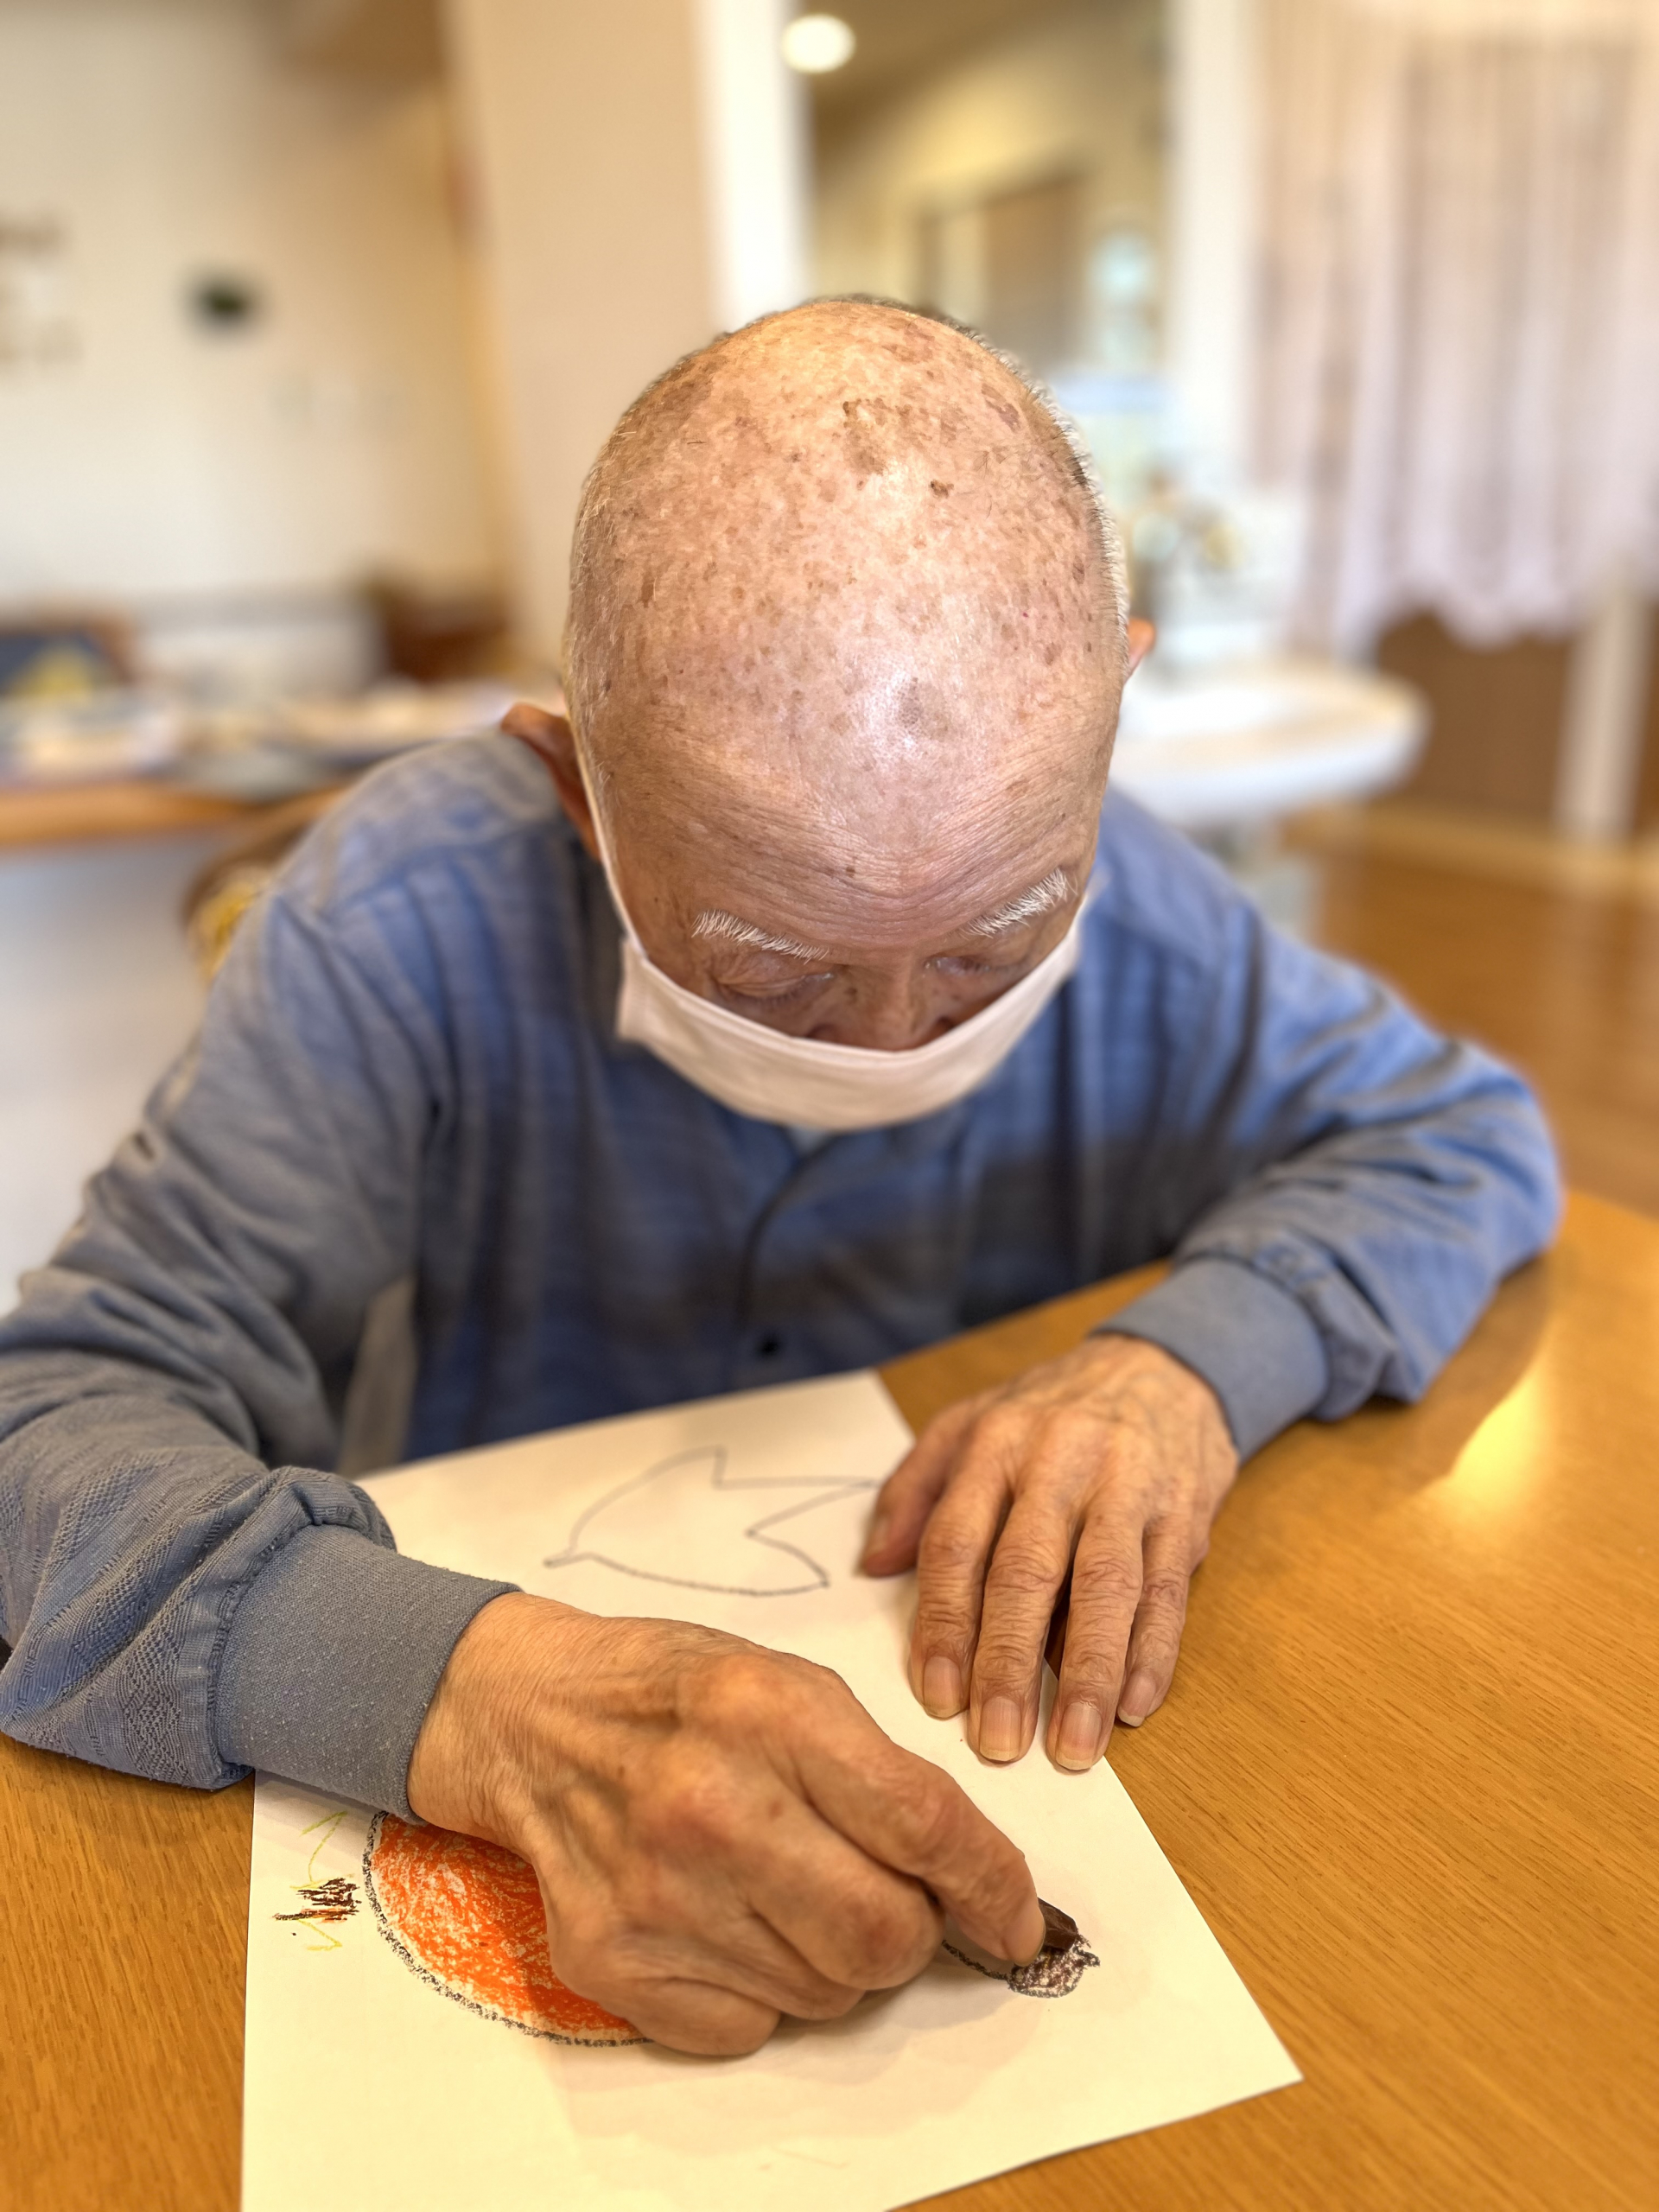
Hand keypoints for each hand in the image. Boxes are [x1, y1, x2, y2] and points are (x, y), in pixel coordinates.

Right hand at [405, 1594, 1042, 2054]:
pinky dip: (763, 1990)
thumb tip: (973, 1881)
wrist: (533, 1718)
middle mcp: (711, 1808)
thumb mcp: (790, 1685)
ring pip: (827, 1993)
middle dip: (913, 1931)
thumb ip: (881, 1774)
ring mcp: (657, 1895)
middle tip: (886, 1896)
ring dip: (834, 1958)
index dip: (993, 1885)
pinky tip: (725, 1920)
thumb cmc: (676, 1694)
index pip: (925, 1828)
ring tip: (782, 1888)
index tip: (1019, 1918)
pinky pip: (750, 2029)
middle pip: (885, 1937)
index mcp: (771, 1716)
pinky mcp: (614, 1962)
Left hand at [861, 1335, 1237, 1772]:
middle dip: (1008, 1663)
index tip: (936, 1696)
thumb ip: (915, 1491)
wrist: (1162, 1367)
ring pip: (1105, 1587)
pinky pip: (1168, 1589)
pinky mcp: (1182, 1512)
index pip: (958, 1542)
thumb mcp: (969, 1423)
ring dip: (1087, 1673)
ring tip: (1072, 1746)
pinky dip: (1153, 1652)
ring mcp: (1127, 1486)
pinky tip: (1134, 1705)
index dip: (944, 1623)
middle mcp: (1058, 1462)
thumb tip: (872, 1566)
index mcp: (995, 1444)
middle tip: (997, 1742)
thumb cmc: (1052, 1410)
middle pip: (1027, 1571)